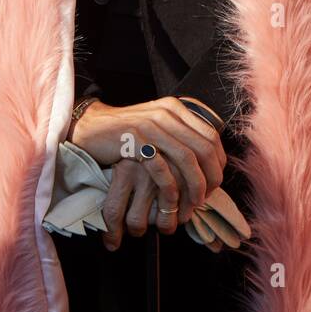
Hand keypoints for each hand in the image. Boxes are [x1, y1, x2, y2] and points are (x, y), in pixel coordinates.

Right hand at [71, 94, 226, 246]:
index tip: (215, 182)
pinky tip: (173, 199)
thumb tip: (208, 160)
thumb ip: (180, 135)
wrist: (91, 128)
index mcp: (176, 108)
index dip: (219, 162)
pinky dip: (172, 186)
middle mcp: (167, 113)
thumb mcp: (157, 126)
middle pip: (204, 147)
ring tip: (194, 202)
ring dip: (196, 184)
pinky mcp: (135, 140)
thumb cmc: (127, 134)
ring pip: (188, 158)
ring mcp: (151, 125)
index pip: (212, 136)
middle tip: (208, 196)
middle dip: (211, 177)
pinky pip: (162, 166)